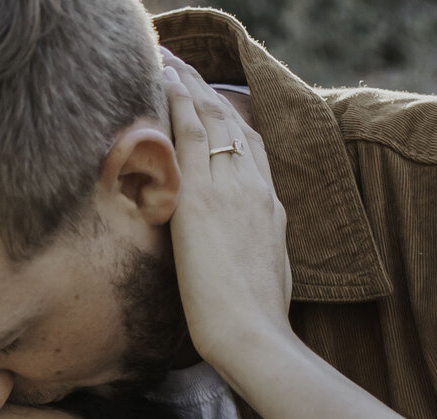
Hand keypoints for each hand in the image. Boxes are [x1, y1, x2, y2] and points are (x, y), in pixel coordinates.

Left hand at [161, 52, 292, 380]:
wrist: (255, 338)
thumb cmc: (258, 327)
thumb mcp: (268, 281)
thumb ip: (256, 255)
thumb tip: (244, 259)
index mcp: (272, 210)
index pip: (254, 151)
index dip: (234, 122)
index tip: (218, 106)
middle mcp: (255, 190)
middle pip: (234, 125)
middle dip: (209, 94)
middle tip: (186, 68)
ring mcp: (231, 189)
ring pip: (212, 119)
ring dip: (189, 85)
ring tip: (170, 61)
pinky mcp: (202, 198)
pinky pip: (190, 131)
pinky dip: (178, 99)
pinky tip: (164, 77)